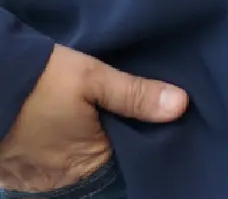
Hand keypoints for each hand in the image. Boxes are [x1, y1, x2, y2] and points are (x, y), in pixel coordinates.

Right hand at [0, 43, 186, 189]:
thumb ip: (136, 94)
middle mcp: (62, 180)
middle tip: (120, 105)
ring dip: (81, 140)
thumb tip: (181, 106)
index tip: (147, 114)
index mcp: (87, 164)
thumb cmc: (40, 81)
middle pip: (100, 160)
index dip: (138, 136)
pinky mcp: (15, 170)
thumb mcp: (93, 78)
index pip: (126, 159)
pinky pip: (46, 161)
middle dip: (111, 136)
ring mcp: (35, 178)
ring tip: (93, 110)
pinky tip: (62, 120)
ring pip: (73, 160)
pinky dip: (56, 144)